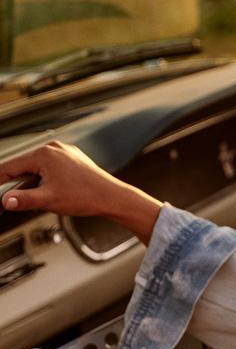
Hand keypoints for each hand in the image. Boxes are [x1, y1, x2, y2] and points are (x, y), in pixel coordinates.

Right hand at [0, 140, 161, 242]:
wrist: (112, 197)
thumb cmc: (85, 197)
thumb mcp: (48, 200)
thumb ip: (23, 200)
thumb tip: (5, 201)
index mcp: (44, 154)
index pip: (10, 166)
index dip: (0, 180)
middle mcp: (53, 148)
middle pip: (24, 165)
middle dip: (19, 182)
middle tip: (15, 198)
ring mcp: (65, 151)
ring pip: (38, 166)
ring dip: (34, 180)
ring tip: (43, 195)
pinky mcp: (73, 158)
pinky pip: (53, 166)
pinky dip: (48, 177)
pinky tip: (54, 189)